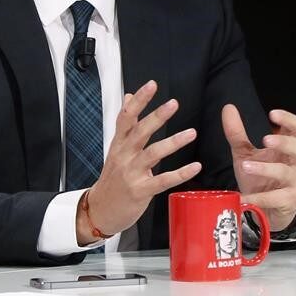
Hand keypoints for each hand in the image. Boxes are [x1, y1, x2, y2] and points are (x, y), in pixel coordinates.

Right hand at [77, 80, 200, 244]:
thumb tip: (129, 96)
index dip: (139, 101)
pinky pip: (163, 181)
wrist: (101, 210)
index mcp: (119, 143)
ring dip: (173, 142)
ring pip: (152, 154)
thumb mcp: (115, 147)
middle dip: (156, 117)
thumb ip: (126, 123)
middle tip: (173, 104)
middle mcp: (124, 155)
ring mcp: (131, 173)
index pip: (126, 117)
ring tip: (191, 133)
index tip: (151, 85)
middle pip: (140, 132)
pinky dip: (180, 173)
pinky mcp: (141, 191)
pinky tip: (194, 166)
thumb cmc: (112, 178)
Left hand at [222, 104, 295, 231]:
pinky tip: (243, 197)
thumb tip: (228, 107)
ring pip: (285, 172)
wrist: (267, 210)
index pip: (294, 127)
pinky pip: (276, 198)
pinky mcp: (290, 200)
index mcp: (287, 147)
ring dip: (265, 168)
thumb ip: (237, 133)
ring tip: (245, 166)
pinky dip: (258, 198)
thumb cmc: (259, 177)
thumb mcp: (245, 153)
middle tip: (265, 140)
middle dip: (282, 143)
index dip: (287, 119)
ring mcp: (295, 181)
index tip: (272, 113)